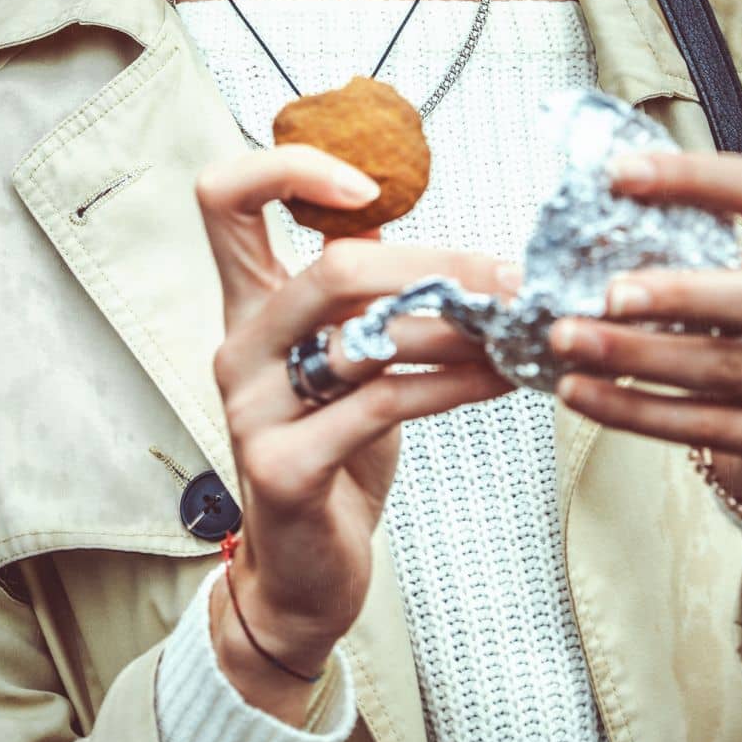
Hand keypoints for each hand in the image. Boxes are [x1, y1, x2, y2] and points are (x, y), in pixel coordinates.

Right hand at [194, 142, 517, 703]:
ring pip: (368, 338)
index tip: (367, 184)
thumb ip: (352, 288)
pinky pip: (385, 403)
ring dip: (460, 328)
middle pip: (332, 268)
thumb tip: (386, 209)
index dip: (289, 170)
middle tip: (506, 275)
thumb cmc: (331, 448)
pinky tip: (498, 378)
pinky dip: (454, 385)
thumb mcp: (338, 355)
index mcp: (247, 303)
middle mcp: (238, 345)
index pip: (224, 198)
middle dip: (436, 265)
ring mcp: (254, 408)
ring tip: (517, 326)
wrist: (303, 571)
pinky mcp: (285, 465)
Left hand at [549, 149, 741, 507]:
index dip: (693, 178)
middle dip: (676, 295)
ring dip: (636, 356)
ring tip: (566, 339)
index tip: (617, 174)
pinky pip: (707, 427)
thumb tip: (592, 209)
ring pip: (725, 369)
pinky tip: (583, 392)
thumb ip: (698, 238)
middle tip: (606, 293)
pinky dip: (636, 411)